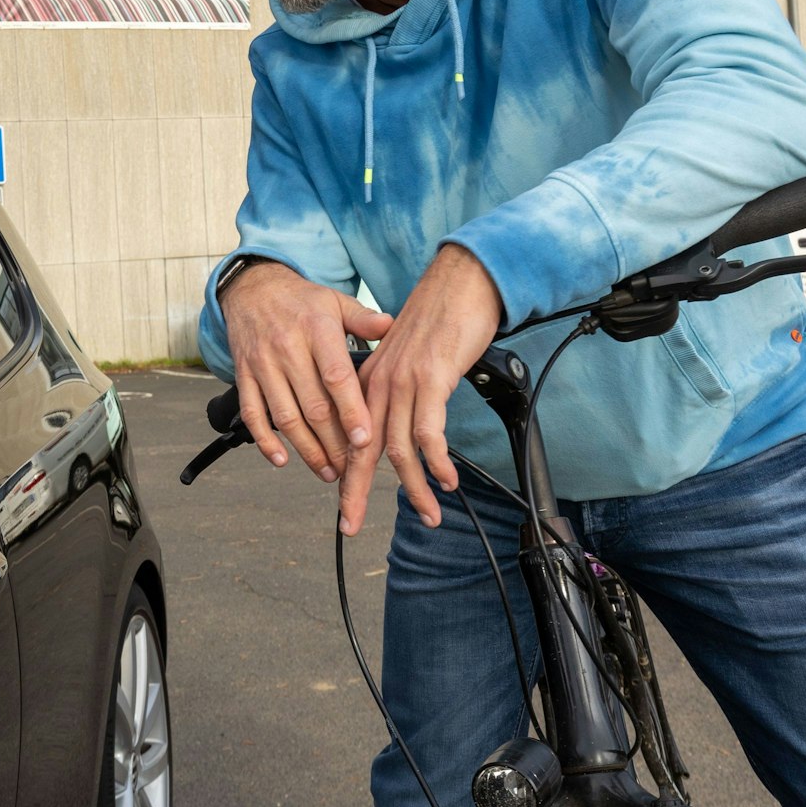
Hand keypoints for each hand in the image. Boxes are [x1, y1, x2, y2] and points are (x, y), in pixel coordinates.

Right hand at [221, 260, 394, 491]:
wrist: (252, 288)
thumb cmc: (301, 301)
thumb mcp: (335, 301)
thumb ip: (363, 319)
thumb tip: (390, 325)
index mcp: (316, 330)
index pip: (336, 377)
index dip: (351, 411)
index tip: (366, 440)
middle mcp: (287, 348)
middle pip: (313, 406)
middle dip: (334, 443)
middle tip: (352, 468)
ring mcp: (263, 364)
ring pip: (285, 416)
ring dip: (306, 449)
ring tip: (327, 471)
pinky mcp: (243, 374)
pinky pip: (252, 413)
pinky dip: (265, 440)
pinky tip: (281, 459)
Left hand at [354, 243, 502, 531]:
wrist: (460, 282)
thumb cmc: (439, 320)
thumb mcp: (407, 358)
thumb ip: (399, 390)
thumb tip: (401, 424)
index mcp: (369, 380)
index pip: (350, 438)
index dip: (347, 476)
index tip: (344, 508)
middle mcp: (380, 384)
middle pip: (361, 450)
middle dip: (355, 492)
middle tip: (350, 524)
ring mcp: (404, 383)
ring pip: (397, 450)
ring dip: (413, 487)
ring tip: (429, 515)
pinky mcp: (431, 380)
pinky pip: (429, 433)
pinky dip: (436, 462)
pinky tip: (445, 481)